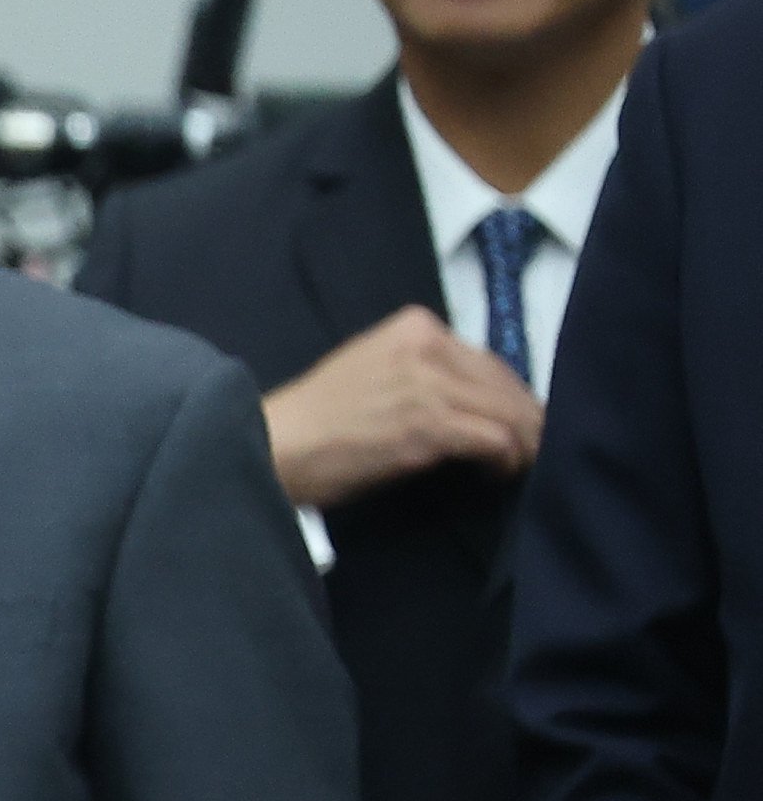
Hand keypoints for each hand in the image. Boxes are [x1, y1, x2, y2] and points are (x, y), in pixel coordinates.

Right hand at [263, 305, 543, 507]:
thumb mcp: (373, 370)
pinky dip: (506, 460)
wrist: (273, 445)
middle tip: (527, 452)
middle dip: (524, 420)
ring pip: (510, 412)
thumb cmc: (316, 418)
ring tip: (518, 466)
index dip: (507, 396)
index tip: (510, 425)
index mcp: (415, 326)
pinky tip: (496, 474)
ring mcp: (430, 384)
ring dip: (523, 444)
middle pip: (505, 383)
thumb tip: (473, 400)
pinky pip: (496, 439)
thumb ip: (421, 371)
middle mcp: (428, 344)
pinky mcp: (431, 424)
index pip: (487, 360)